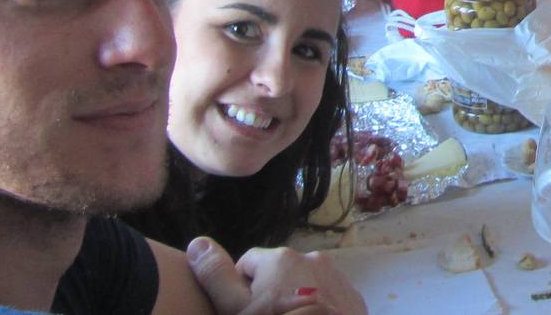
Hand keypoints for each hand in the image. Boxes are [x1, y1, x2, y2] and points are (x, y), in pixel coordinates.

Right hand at [187, 236, 367, 314]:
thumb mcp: (236, 309)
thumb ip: (216, 275)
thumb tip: (197, 242)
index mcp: (279, 258)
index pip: (247, 263)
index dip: (240, 289)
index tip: (244, 311)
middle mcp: (310, 258)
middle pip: (278, 273)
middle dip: (270, 293)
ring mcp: (336, 276)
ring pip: (304, 284)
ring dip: (296, 299)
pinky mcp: (353, 296)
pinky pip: (328, 296)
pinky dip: (321, 308)